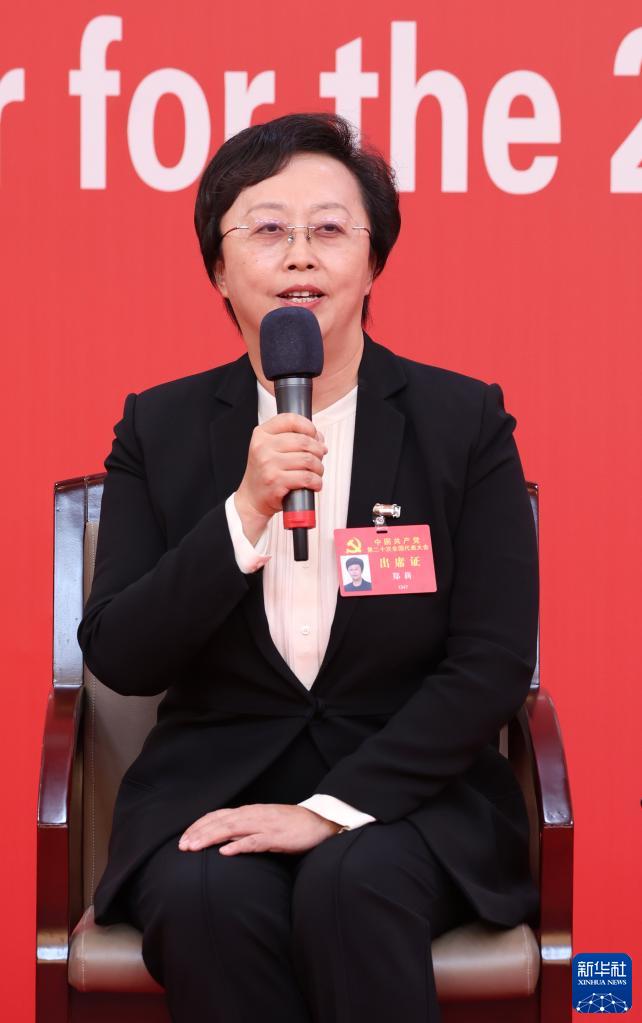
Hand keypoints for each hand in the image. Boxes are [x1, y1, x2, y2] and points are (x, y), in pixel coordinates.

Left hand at [178, 803, 342, 855]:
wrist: (320, 822)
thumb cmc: (291, 826)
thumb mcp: (264, 824)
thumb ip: (246, 828)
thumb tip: (223, 840)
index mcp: (250, 812)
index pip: (218, 815)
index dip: (199, 825)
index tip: (183, 838)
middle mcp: (254, 815)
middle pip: (220, 822)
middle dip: (198, 833)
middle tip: (181, 847)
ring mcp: (265, 825)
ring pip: (232, 829)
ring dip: (210, 838)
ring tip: (194, 848)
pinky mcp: (277, 837)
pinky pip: (255, 841)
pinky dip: (238, 846)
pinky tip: (225, 853)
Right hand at [234, 413, 326, 543]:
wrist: (251, 499)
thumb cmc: (265, 473)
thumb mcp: (271, 449)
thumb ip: (292, 439)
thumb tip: (319, 438)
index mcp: (261, 434)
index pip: (290, 419)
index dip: (308, 426)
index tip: (315, 435)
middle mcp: (263, 447)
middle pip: (304, 441)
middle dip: (318, 450)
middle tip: (319, 458)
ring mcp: (268, 464)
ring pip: (308, 459)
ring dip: (319, 468)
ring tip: (317, 473)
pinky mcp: (276, 481)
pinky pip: (306, 477)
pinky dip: (316, 482)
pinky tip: (314, 484)